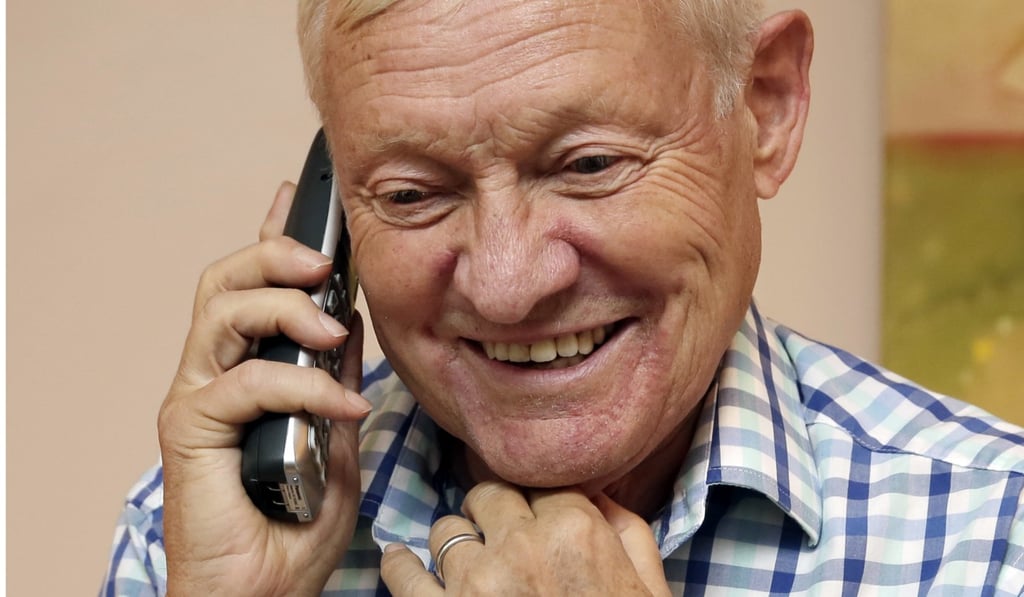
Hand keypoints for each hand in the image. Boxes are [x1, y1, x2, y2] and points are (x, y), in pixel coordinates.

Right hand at [158, 182, 368, 596]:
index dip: (273, 238)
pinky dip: (302, 387)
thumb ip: (335, 383)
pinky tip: (343, 406)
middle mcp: (215, 374)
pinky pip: (245, 383)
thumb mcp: (336, 439)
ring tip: (335, 330)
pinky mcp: (191, 430)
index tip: (301, 196)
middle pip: (225, 280)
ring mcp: (199, 399)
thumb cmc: (294, 527)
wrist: (265, 594)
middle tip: (326, 263)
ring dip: (285, 307)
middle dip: (275, 255)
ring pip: (222, 312)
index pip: (255, 288)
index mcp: (249, 371)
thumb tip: (352, 325)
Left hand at [380, 481, 671, 595]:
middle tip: (497, 533)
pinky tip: (399, 558)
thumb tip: (597, 493)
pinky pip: (403, 574)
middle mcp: (521, 545)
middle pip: (488, 496)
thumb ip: (628, 532)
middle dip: (493, 512)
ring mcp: (476, 582)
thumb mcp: (649, 590)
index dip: (536, 501)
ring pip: (446, 530)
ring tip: (465, 560)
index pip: (540, 484)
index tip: (532, 514)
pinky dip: (399, 564)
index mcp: (576, 530)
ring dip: (455, 542)